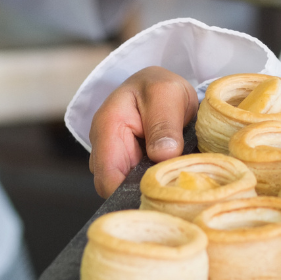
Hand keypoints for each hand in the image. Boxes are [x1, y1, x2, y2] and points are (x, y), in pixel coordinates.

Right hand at [88, 67, 198, 197]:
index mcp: (107, 129)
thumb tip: (163, 156)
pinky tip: (171, 178)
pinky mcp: (129, 168)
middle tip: (174, 187)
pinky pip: (137, 185)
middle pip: (115, 189)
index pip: (107, 178)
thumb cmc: (159, 87)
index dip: (130, 191)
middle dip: (142, 192)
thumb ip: (164, 124)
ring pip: (127, 189)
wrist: (159, 88)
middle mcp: (104, 150)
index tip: (159, 192)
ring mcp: (115, 161)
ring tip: (176, 179)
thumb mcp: (166, 94)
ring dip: (150, 188)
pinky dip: (153, 184)